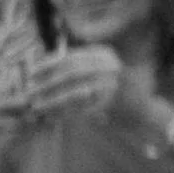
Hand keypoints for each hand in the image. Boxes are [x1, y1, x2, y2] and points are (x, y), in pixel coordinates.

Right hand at [0, 79, 37, 172]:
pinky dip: (15, 133)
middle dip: (5, 102)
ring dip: (13, 118)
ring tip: (30, 116)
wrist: (5, 165)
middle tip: (26, 101)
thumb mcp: (7, 110)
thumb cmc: (7, 132)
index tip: (12, 86)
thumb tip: (15, 73)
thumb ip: (7, 94)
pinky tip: (27, 130)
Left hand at [25, 44, 167, 149]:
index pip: (70, 57)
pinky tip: (53, 117)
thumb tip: (41, 71)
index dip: (48, 65)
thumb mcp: (97, 72)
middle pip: (71, 73)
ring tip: (37, 108)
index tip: (31, 73)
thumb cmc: (114, 92)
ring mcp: (113, 83)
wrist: (143, 109)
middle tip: (30, 93)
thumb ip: (75, 70)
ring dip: (53, 101)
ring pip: (75, 91)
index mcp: (103, 54)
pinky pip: (83, 109)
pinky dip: (65, 113)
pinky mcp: (112, 103)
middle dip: (47, 83)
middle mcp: (109, 66)